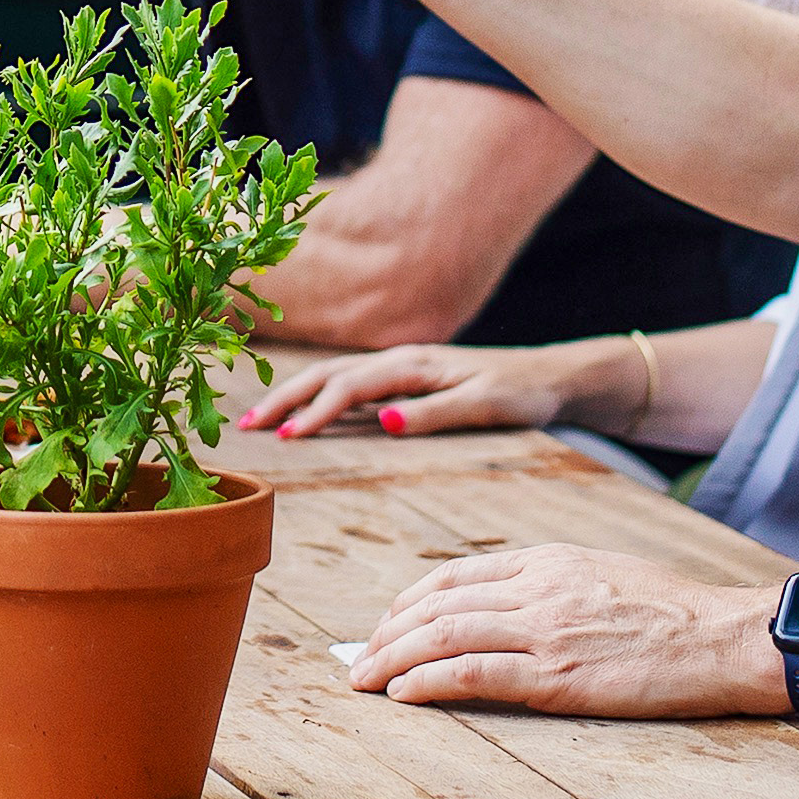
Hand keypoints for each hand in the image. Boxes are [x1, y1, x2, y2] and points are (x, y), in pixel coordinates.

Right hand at [239, 340, 566, 441]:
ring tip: (260, 419)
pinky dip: (319, 395)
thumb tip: (384, 422)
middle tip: (246, 425)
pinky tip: (303, 412)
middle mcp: (400, 360)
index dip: (314, 411)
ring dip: (295, 394)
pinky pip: (351, 383)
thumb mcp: (486, 406)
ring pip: (334, 375)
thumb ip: (435, 413)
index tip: (285, 438)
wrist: (552, 377)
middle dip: (285, 397)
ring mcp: (400, 367)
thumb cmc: (523, 393)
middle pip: (328, 374)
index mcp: (413, 364)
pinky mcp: (405, 379)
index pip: (350, 387)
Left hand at [350, 543, 772, 718]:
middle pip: (439, 604)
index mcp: (549, 562)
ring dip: (394, 658)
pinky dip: (429, 682)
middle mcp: (538, 588)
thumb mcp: (605, 576)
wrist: (726, 637)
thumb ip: (554, 585)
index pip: (458, 575)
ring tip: (365, 679)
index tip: (390, 621)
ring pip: (445, 636)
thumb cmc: (677, 614)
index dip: (412, 600)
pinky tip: (403, 693)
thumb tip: (510, 607)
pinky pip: (474, 675)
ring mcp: (546, 631)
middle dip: (389, 632)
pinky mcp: (558, 677)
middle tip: (360, 657)